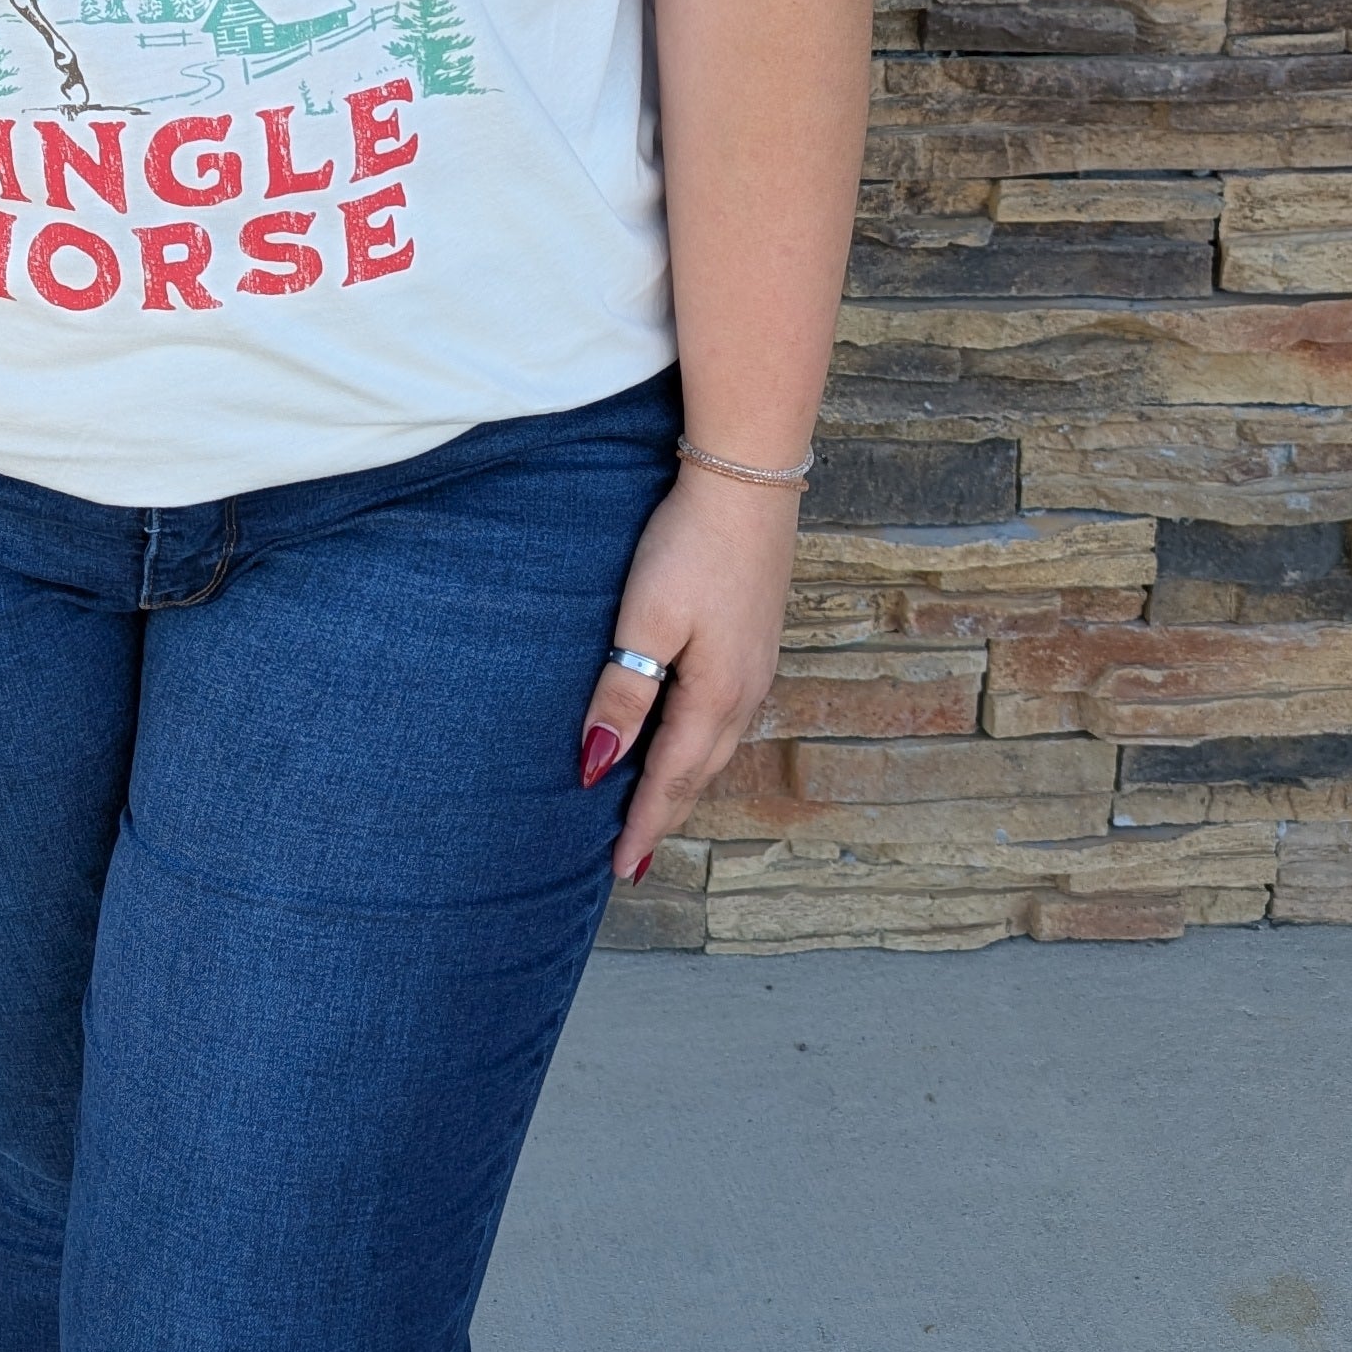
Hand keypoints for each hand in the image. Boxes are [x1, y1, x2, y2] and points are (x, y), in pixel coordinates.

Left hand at [578, 471, 798, 885]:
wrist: (748, 480)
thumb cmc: (690, 546)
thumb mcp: (645, 621)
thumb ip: (623, 694)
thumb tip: (596, 763)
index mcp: (714, 696)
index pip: (670, 779)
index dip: (645, 826)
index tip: (622, 870)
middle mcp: (743, 693)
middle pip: (698, 773)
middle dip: (667, 816)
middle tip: (636, 859)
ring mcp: (755, 668)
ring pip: (715, 748)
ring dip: (685, 784)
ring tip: (657, 812)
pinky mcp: (755, 643)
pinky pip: (724, 718)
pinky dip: (700, 748)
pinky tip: (688, 742)